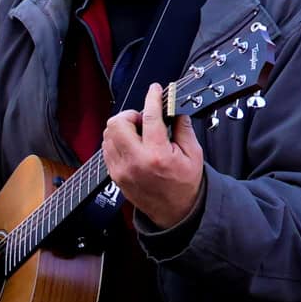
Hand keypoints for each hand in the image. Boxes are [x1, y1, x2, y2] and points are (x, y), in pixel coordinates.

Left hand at [102, 82, 202, 228]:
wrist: (174, 212)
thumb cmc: (184, 184)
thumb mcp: (193, 155)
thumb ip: (183, 128)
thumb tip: (175, 108)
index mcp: (157, 156)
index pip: (149, 118)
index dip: (152, 98)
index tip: (154, 90)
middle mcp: (135, 162)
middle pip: (116, 123)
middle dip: (130, 115)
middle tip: (144, 120)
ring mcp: (121, 169)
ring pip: (108, 134)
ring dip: (122, 128)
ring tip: (139, 134)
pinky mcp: (114, 174)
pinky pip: (107, 148)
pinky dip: (117, 141)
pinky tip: (132, 145)